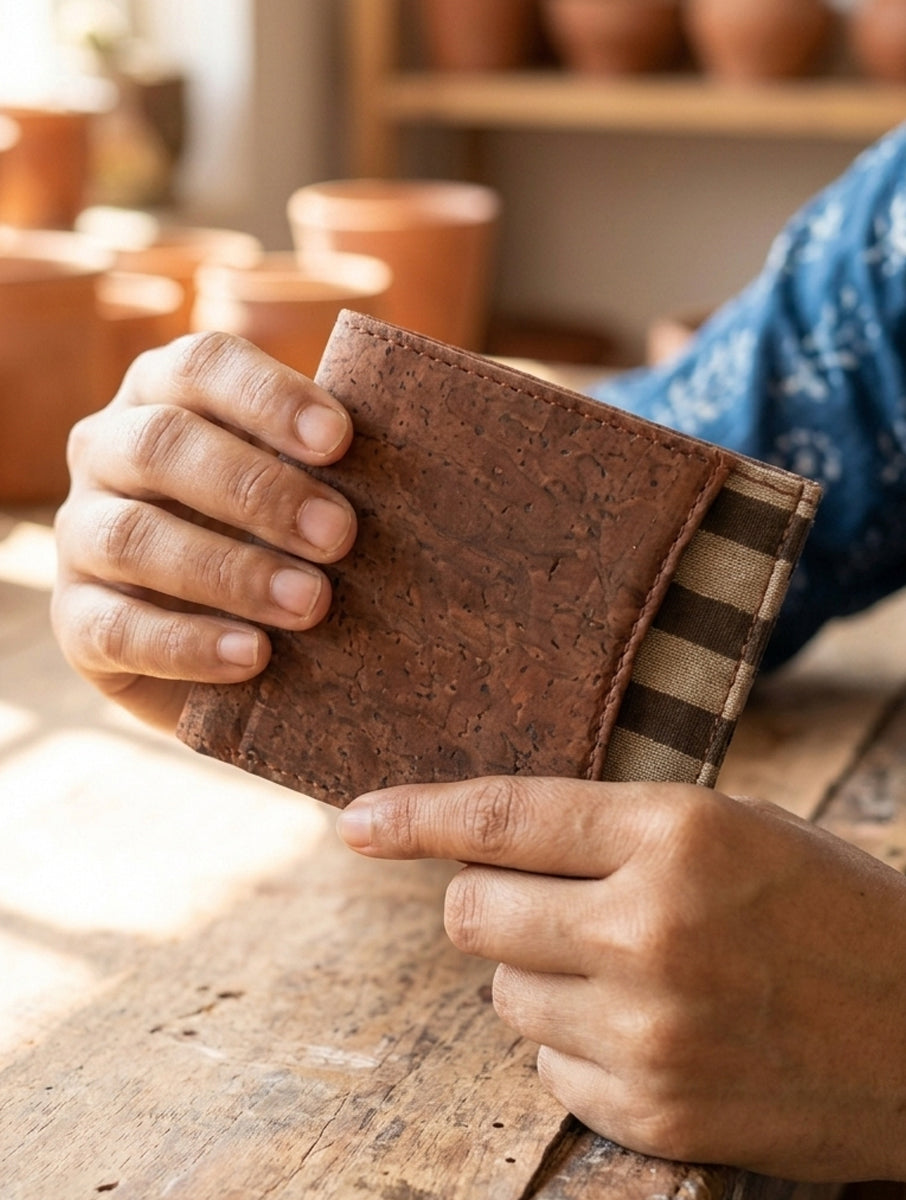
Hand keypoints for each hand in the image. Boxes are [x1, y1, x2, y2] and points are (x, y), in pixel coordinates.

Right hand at [52, 333, 355, 730]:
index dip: (269, 397)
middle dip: (258, 489)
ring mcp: (83, 534)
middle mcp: (111, 449)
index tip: (342, 440)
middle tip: (342, 536)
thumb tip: (459, 433)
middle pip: (164, 445)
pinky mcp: (77, 620)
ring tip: (312, 605)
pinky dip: (185, 644)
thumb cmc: (291, 541)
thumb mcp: (314, 490)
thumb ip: (349, 463)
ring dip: (229, 570)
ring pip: (133, 536)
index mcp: (169, 394)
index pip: (203, 365)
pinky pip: (114, 628)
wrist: (234, 642)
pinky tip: (252, 657)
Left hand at [337, 776, 905, 1180]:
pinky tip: (651, 1031)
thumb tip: (484, 843)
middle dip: (487, 904)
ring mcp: (649, 1031)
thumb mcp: (730, 829)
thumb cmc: (826, 908)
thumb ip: (611, 832)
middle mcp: (651, 928)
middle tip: (538, 901)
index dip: (415, 815)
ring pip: (505, 994)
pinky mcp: (655, 1112)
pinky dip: (576, 1046)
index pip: (503, 817)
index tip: (357, 821)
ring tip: (629, 970)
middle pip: (472, 914)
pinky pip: (548, 1070)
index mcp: (677, 832)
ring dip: (541, 976)